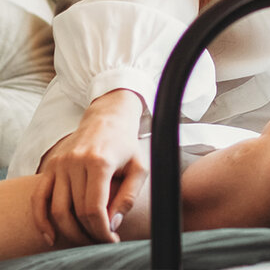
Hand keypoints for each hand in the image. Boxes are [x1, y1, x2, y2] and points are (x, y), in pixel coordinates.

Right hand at [33, 89, 146, 246]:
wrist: (108, 119)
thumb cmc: (126, 145)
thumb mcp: (138, 166)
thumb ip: (128, 195)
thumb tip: (112, 224)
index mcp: (100, 161)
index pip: (94, 208)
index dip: (101, 230)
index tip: (110, 240)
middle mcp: (77, 161)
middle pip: (76, 211)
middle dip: (88, 233)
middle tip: (99, 241)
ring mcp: (60, 163)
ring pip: (57, 209)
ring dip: (69, 231)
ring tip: (84, 239)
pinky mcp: (50, 166)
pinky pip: (39, 198)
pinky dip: (41, 220)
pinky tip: (51, 236)